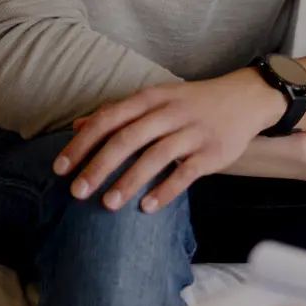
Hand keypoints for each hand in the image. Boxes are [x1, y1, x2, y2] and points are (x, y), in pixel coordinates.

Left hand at [55, 69, 282, 213]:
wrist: (245, 98)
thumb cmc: (192, 102)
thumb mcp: (155, 99)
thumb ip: (119, 113)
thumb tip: (79, 126)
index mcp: (150, 98)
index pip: (108, 119)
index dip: (82, 144)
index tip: (60, 168)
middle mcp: (169, 113)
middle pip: (127, 139)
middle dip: (99, 166)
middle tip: (77, 192)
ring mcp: (192, 132)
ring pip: (155, 157)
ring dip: (129, 181)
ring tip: (108, 204)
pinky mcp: (212, 152)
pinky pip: (186, 173)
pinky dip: (166, 190)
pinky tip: (147, 207)